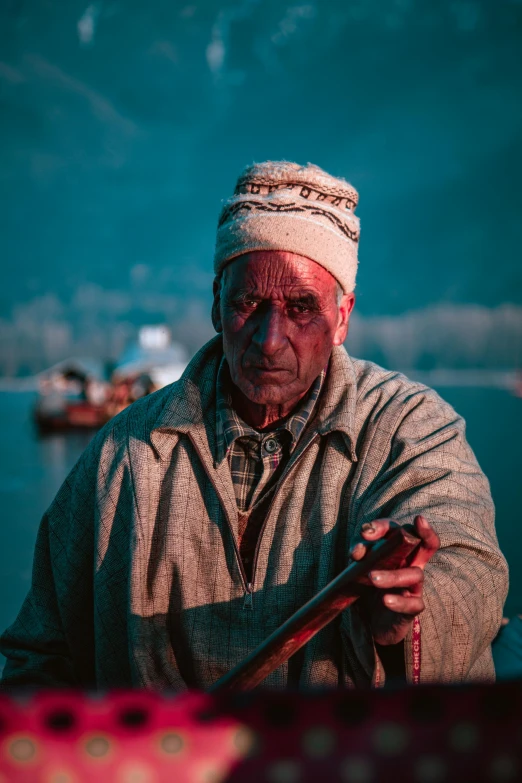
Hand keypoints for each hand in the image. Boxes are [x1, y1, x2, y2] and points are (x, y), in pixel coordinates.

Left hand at [350, 515, 439, 645]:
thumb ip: (359, 555)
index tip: (365, 533)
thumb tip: (358, 552)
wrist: (370, 623)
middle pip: (428, 544)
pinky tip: (386, 600)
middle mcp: (410, 565)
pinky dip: (399, 601)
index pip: (397, 531)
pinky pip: (412, 604)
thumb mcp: (359, 567)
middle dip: (426, 531)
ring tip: (372, 578)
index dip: (383, 527)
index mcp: (397, 552)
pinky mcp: (412, 608)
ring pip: (415, 574)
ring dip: (393, 575)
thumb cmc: (367, 588)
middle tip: (418, 520)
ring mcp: (413, 586)